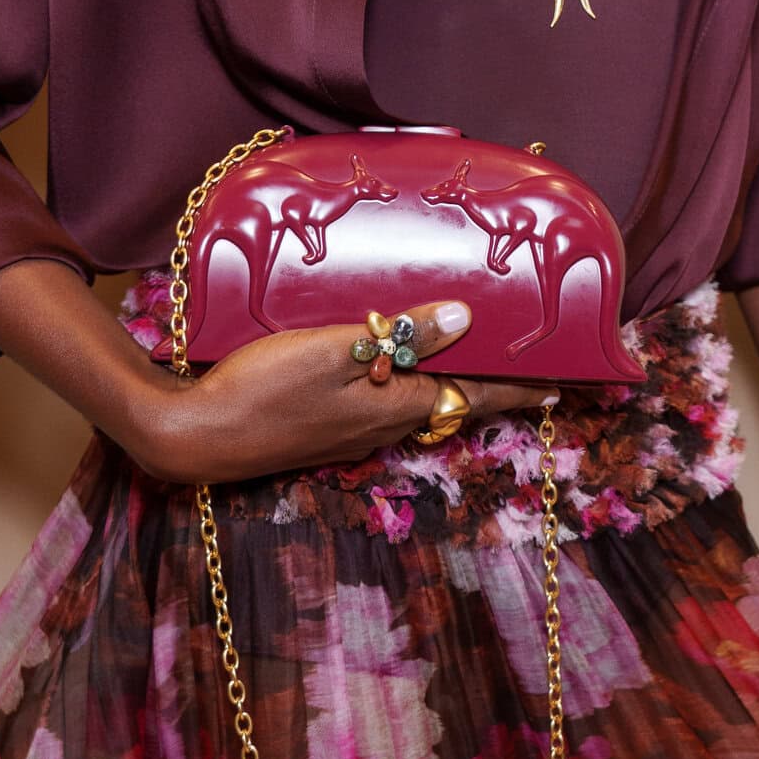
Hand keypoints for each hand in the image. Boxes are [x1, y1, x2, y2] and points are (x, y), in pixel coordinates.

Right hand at [141, 299, 548, 483]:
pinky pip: (382, 402)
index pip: (476, 395)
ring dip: (446, 380)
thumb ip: (401, 337)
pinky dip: (403, 381)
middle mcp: (383, 426)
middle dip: (489, 382)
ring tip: (466, 352)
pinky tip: (388, 359)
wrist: (196, 438)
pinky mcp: (324, 428)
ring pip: (416, 402)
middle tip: (523, 360)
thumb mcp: (335, 351)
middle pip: (451, 400)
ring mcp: (352, 432)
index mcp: (397, 406)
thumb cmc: (263, 389)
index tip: (563, 386)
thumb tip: (467, 320)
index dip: (520, 388)